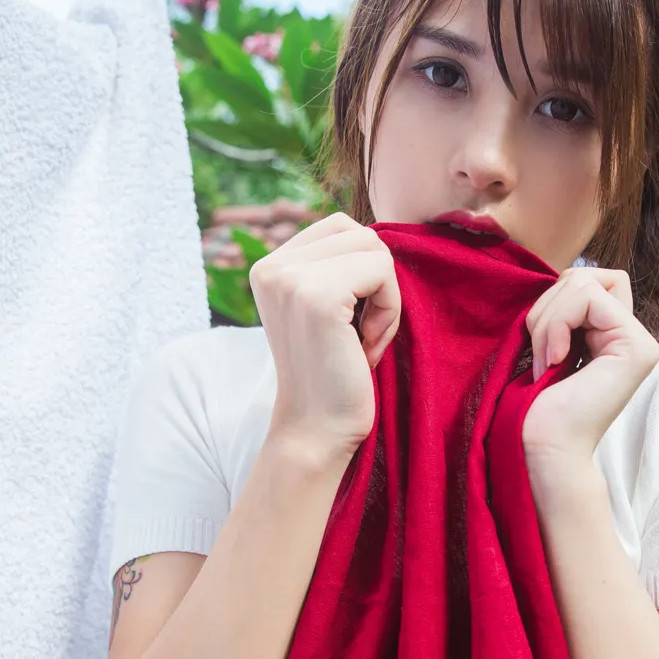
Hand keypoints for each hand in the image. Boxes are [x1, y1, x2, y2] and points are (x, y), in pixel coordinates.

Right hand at [250, 212, 400, 457]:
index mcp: (269, 266)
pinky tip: (367, 348)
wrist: (317, 431)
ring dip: (385, 296)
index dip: (363, 271)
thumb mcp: (328, 310)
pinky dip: (389, 311)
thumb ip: (337, 267)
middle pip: (359, 233)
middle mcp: (271, 266)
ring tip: (364, 339)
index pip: (339, 227)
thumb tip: (377, 232)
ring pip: (374, 248)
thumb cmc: (334, 375)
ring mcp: (290, 279)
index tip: (351, 322)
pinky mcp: (317, 295)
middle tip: (363, 334)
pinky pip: (382, 271)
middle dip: (377, 282)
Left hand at [521, 267, 658, 465]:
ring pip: (584, 281)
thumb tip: (562, 274)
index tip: (541, 347)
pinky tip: (555, 359)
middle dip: (548, 305)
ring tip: (546, 359)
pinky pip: (589, 297)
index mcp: (613, 336)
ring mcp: (641, 342)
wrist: (543, 448)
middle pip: (586, 276)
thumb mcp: (549, 343)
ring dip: (548, 318)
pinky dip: (557, 323)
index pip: (585, 281)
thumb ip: (564, 309)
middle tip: (541, 352)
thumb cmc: (536, 406)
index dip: (553, 301)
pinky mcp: (637, 347)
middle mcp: (633, 337)